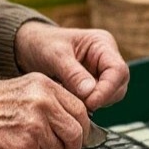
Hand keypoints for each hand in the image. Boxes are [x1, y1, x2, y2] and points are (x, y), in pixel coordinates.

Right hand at [0, 73, 89, 148]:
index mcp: (44, 85)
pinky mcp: (24, 146)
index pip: (80, 109)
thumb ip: (47, 101)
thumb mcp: (21, 89)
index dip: (82, 128)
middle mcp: (43, 102)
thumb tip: (69, 121)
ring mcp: (35, 124)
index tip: (79, 137)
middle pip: (76, 133)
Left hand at [14, 21, 128, 112]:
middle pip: (118, 85)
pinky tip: (69, 100)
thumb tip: (90, 92)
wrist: (29, 48)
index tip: (90, 103)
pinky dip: (85, 104)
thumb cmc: (42, 44)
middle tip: (79, 105)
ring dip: (93, 102)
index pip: (118, 70)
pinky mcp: (92, 85)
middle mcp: (106, 59)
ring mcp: (101, 73)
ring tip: (70, 99)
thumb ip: (72, 73)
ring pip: (110, 96)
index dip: (107, 89)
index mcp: (102, 44)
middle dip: (101, 98)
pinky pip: (97, 100)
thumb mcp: (54, 55)